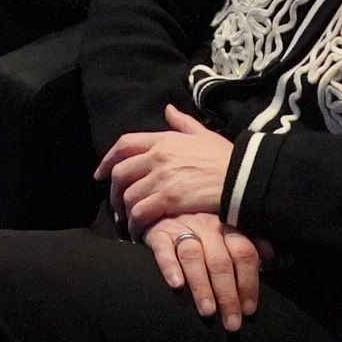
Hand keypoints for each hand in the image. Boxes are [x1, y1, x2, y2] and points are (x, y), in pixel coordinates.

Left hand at [98, 106, 234, 232]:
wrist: (242, 176)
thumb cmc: (226, 158)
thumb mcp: (203, 134)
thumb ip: (182, 123)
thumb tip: (168, 109)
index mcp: (164, 139)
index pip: (124, 144)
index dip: (107, 159)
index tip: (100, 173)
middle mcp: (157, 156)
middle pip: (120, 172)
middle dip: (112, 191)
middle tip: (116, 205)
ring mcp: (161, 177)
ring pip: (127, 195)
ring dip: (124, 211)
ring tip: (129, 222)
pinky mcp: (168, 198)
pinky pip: (140, 212)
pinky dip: (135, 224)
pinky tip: (139, 232)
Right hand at [140, 211, 267, 331]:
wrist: (161, 208)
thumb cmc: (199, 228)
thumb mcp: (224, 230)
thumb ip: (248, 241)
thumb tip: (271, 254)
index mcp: (226, 226)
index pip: (243, 253)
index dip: (248, 282)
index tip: (249, 310)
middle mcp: (206, 225)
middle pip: (220, 260)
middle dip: (227, 295)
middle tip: (231, 323)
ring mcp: (181, 228)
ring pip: (194, 256)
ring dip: (201, 286)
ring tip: (207, 312)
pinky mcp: (158, 233)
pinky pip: (163, 249)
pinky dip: (170, 267)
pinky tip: (176, 285)